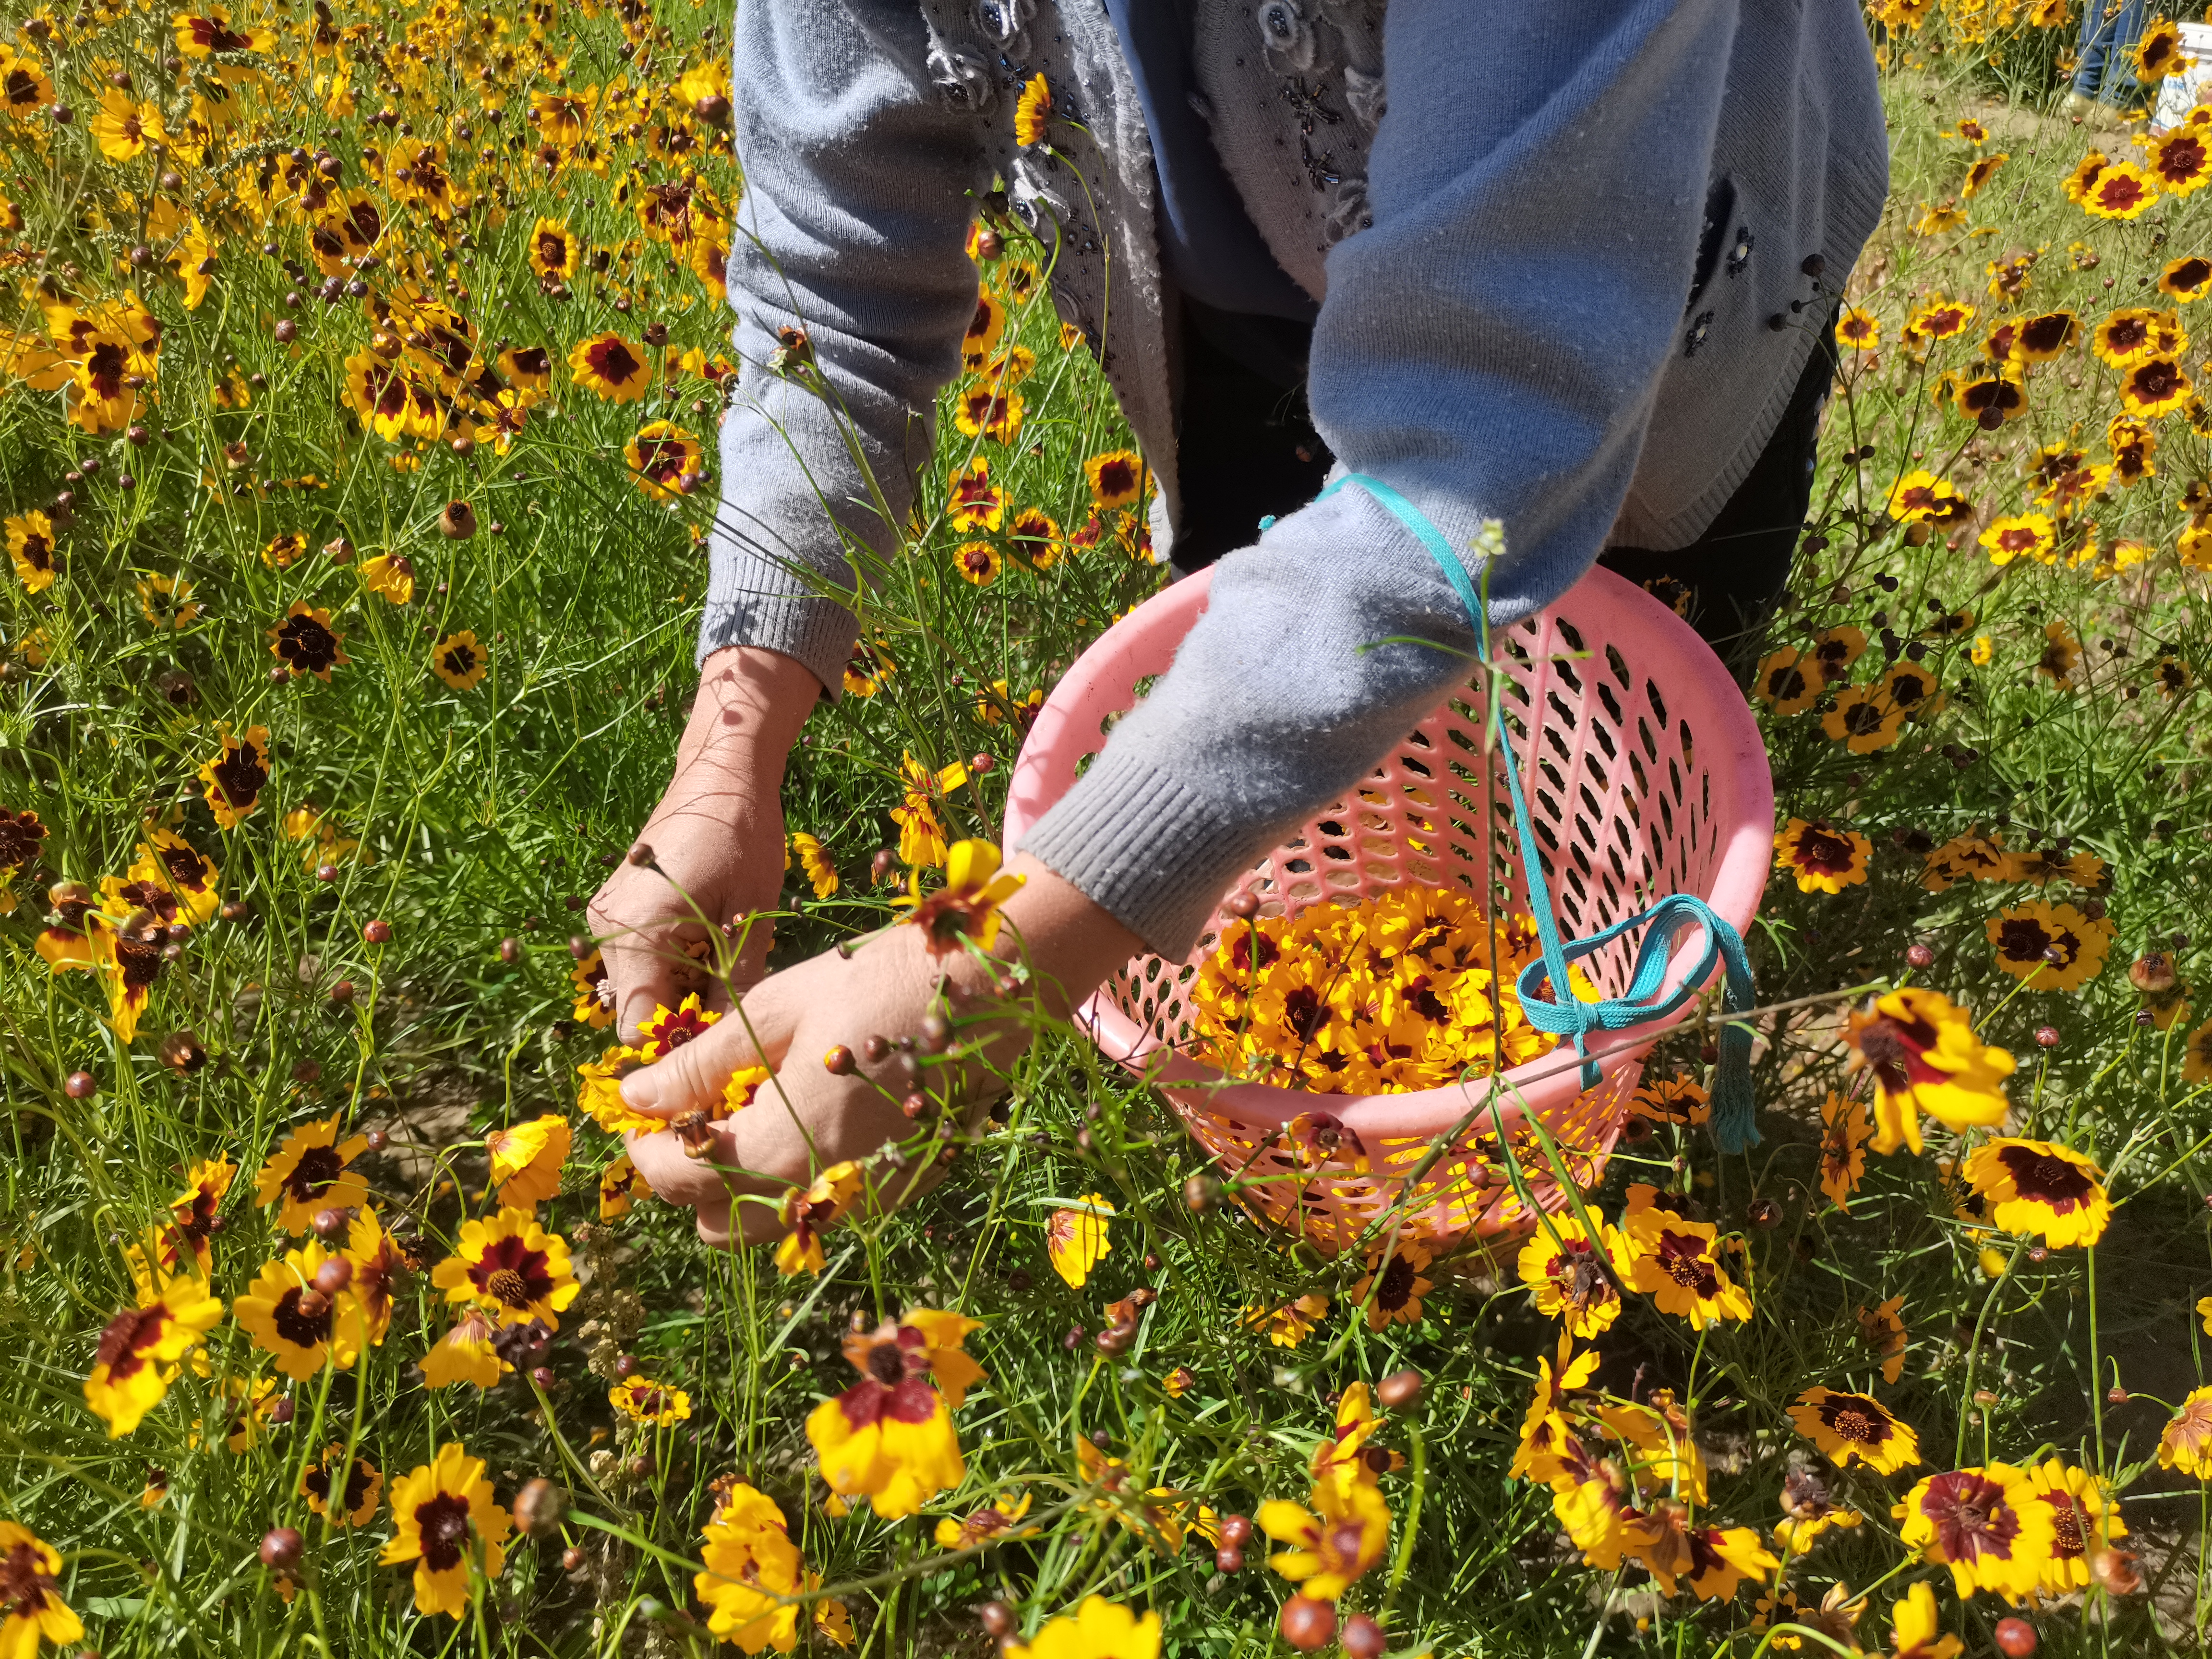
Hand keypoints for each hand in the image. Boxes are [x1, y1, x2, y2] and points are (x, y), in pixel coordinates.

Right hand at [587, 646, 819, 1037]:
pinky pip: (640, 960)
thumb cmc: (744, 838)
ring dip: (681, 990)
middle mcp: (607, 931)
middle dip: (685, 1018)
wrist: (720, 776)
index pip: (641, 1027)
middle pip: (639, 1011)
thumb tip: (732, 1046)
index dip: (681, 1045)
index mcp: (637, 934)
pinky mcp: (615, 910)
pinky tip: (708, 945)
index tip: (724, 1042)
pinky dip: (672, 966)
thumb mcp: (751, 918)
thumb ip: (736, 988)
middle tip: (735, 1001)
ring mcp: (606, 919)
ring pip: (641, 987)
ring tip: (726, 965)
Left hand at [620, 854, 1141, 1244]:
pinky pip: (821, 1210)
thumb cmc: (877, 981)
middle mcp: (821, 1194)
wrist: (992, 988)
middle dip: (690, 1176)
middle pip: (717, 1225)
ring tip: (748, 1111)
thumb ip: (701, 1064)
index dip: (644, 1149)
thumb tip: (636, 1095)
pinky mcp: (897, 1190)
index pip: (680, 1179)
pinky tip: (805, 1117)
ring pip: (770, 1227)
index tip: (637, 1111)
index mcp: (782, 1147)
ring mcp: (864, 1200)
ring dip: (741, 1186)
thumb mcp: (777, 1010)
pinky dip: (794, 1182)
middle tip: (691, 1112)